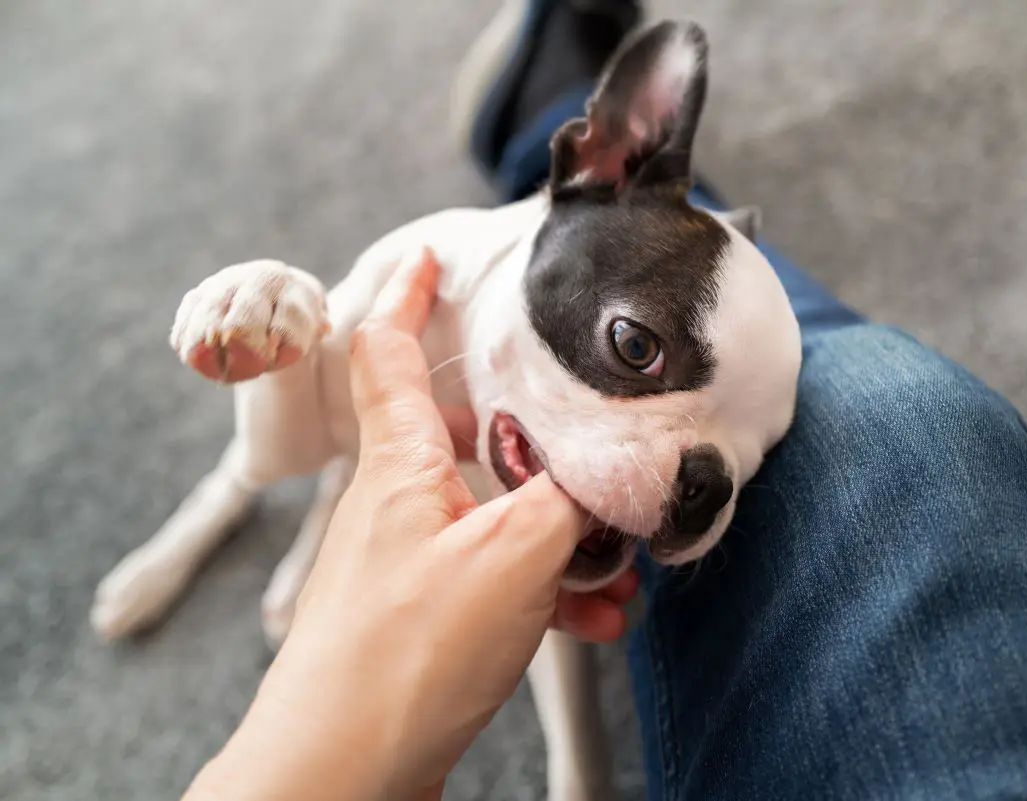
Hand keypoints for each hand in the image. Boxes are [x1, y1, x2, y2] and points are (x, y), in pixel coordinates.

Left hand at [184, 249, 637, 800]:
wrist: (341, 772)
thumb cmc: (402, 656)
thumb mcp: (512, 556)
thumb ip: (571, 498)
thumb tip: (617, 464)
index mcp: (401, 464)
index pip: (388, 351)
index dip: (408, 295)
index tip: (431, 256)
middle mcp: (401, 503)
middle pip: (464, 438)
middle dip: (534, 442)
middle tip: (583, 447)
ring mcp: (414, 562)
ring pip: (499, 519)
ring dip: (562, 540)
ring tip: (614, 574)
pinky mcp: (431, 617)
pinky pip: (501, 582)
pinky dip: (549, 594)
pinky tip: (595, 621)